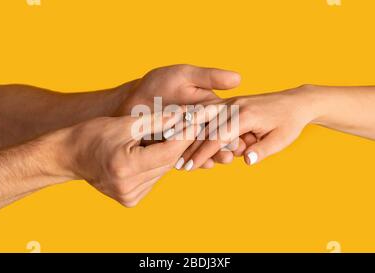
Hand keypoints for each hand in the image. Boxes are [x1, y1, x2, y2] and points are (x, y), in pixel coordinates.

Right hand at [54, 114, 199, 206]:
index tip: (199, 121)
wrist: (69, 156)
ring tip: (178, 135)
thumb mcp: (125, 123)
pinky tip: (156, 151)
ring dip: (170, 154)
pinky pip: (153, 179)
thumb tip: (184, 115)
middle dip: (181, 143)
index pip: (168, 151)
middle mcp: (129, 187)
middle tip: (194, 124)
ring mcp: (129, 196)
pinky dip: (157, 165)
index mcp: (126, 167)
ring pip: (163, 172)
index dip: (185, 135)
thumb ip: (156, 121)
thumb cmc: (92, 135)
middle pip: (168, 163)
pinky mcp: (130, 200)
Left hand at [114, 64, 248, 167]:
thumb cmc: (159, 84)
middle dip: (228, 143)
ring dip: (216, 155)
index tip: (244, 132)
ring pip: (206, 149)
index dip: (235, 126)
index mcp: (208, 107)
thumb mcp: (185, 76)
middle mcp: (202, 124)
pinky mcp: (176, 150)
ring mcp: (189, 139)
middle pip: (219, 136)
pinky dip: (198, 161)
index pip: (226, 118)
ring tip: (223, 159)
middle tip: (237, 151)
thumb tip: (238, 78)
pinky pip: (190, 157)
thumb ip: (210, 77)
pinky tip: (205, 165)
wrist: (131, 102)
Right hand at [180, 85, 316, 168]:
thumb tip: (246, 161)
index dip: (202, 153)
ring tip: (172, 147)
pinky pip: (208, 112)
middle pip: (204, 126)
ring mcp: (231, 102)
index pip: (218, 137)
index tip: (189, 167)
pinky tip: (182, 131)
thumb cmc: (289, 123)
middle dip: (187, 145)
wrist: (295, 102)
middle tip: (174, 162)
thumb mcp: (281, 140)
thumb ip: (263, 150)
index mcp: (246, 115)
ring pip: (202, 117)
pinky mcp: (230, 102)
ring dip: (187, 132)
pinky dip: (195, 122)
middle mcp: (235, 105)